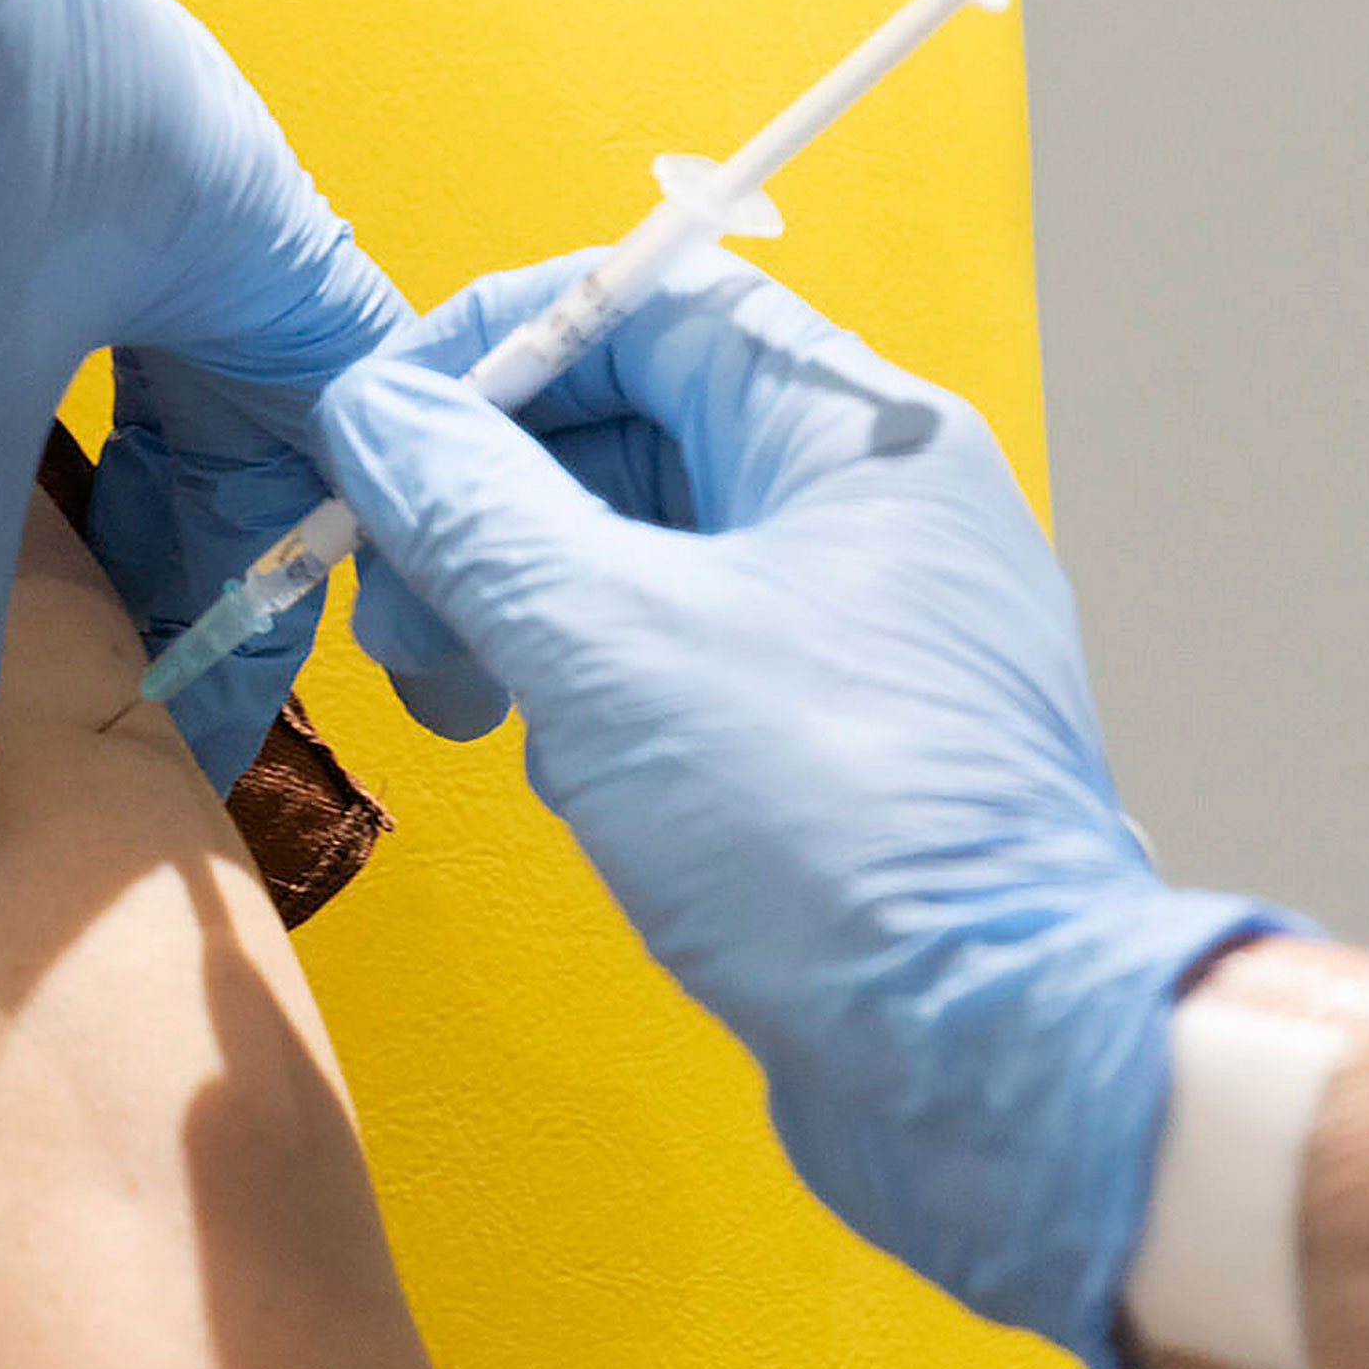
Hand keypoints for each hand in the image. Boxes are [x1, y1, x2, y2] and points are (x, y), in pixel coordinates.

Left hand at [0, 0, 428, 904]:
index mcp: (259, 255)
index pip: (361, 461)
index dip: (354, 597)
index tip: (312, 717)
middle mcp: (192, 220)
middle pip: (241, 445)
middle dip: (199, 587)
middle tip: (137, 729)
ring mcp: (77, 190)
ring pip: (123, 400)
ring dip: (90, 525)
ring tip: (38, 664)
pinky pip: (19, 356)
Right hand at [313, 250, 1305, 1368]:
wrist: (994, 1067)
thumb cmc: (837, 837)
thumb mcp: (606, 646)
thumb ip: (471, 510)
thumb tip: (374, 408)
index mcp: (854, 436)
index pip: (650, 301)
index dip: (497, 344)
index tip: (385, 420)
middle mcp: (872, 510)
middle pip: (632, 430)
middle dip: (488, 506)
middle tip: (395, 606)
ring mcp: (862, 629)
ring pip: (642, 556)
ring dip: (525, 612)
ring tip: (468, 708)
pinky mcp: (837, 739)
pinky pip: (681, 660)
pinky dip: (594, 694)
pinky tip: (566, 774)